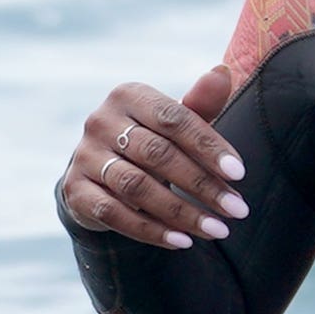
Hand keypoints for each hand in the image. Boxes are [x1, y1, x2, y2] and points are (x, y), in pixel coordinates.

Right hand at [59, 67, 244, 248]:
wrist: (97, 170)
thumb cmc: (149, 140)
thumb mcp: (173, 122)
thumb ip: (198, 104)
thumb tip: (222, 72)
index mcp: (128, 96)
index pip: (174, 120)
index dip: (208, 147)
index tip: (239, 174)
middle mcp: (100, 121)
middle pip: (158, 155)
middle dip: (202, 186)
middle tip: (237, 210)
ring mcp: (84, 156)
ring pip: (137, 187)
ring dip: (181, 212)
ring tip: (217, 230)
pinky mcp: (75, 189)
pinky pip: (114, 214)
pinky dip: (150, 230)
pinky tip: (182, 241)